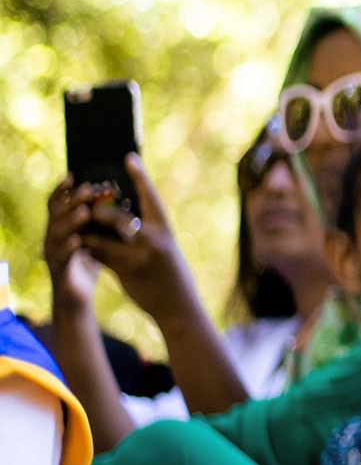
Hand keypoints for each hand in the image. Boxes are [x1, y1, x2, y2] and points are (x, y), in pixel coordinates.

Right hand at [44, 178, 104, 308]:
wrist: (77, 297)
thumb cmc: (87, 264)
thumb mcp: (93, 239)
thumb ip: (98, 221)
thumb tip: (114, 196)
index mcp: (60, 227)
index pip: (56, 204)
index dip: (61, 190)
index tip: (73, 175)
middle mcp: (52, 238)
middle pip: (56, 214)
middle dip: (72, 201)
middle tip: (88, 189)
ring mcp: (53, 254)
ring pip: (57, 233)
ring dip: (71, 221)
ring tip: (85, 211)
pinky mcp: (58, 270)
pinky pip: (62, 257)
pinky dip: (69, 247)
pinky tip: (78, 240)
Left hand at [79, 155, 198, 322]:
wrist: (178, 306)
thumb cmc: (170, 275)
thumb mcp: (164, 250)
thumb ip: (144, 234)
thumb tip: (117, 219)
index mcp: (164, 230)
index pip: (151, 197)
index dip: (139, 177)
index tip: (128, 157)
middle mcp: (153, 239)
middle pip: (119, 215)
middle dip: (99, 209)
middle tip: (85, 201)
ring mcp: (140, 255)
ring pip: (104, 236)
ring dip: (88, 231)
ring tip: (78, 226)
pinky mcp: (126, 270)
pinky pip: (100, 255)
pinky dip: (90, 250)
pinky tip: (84, 248)